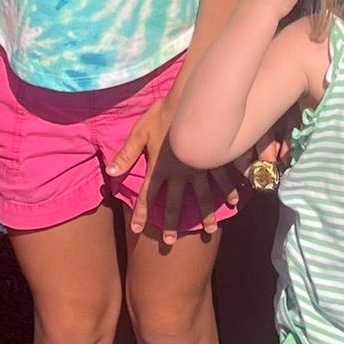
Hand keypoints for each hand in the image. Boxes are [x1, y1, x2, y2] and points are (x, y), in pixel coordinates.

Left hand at [109, 91, 240, 245]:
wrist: (193, 102)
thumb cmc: (164, 114)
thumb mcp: (140, 132)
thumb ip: (128, 153)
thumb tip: (111, 171)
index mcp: (159, 167)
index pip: (147, 195)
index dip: (140, 212)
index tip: (137, 229)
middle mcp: (179, 173)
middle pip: (173, 203)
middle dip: (170, 223)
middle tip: (169, 241)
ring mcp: (199, 168)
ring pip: (202, 197)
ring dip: (205, 215)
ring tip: (209, 230)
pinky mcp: (214, 159)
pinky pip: (222, 179)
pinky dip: (227, 191)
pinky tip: (233, 202)